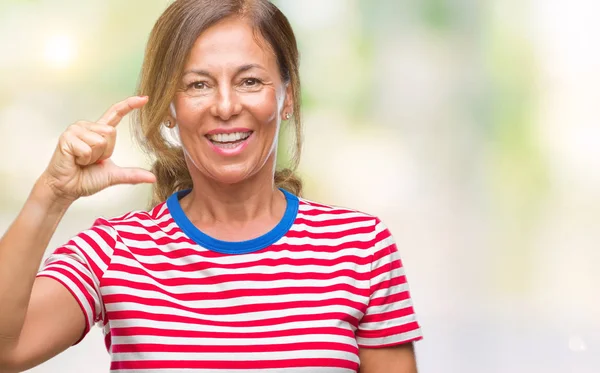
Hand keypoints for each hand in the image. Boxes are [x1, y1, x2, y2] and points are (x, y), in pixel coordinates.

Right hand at [40, 96, 155, 202]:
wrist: (67, 188)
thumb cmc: (86, 179)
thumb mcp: (114, 175)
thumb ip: (132, 174)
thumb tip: (152, 178)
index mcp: (99, 132)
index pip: (116, 114)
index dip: (129, 105)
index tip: (144, 98)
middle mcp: (88, 127)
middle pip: (111, 132)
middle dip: (105, 152)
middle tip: (92, 160)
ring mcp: (76, 130)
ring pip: (100, 140)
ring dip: (94, 156)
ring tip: (82, 160)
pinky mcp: (67, 137)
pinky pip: (87, 149)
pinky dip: (84, 159)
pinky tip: (75, 160)